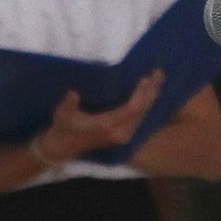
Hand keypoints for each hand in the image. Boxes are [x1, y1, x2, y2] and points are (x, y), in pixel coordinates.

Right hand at [35, 72, 162, 163]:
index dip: (140, 95)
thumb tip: (73, 93)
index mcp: (106, 126)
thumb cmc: (63, 128)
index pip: (130, 110)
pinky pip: (139, 118)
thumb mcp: (63, 115)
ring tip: (158, 79)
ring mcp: (122, 135)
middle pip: (141, 111)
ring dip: (151, 97)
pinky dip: (146, 104)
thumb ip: (69, 104)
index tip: (144, 78)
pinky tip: (151, 92)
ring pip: (143, 115)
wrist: (63, 148)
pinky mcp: (123, 134)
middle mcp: (119, 132)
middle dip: (151, 92)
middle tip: (157, 73)